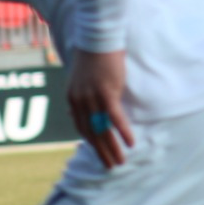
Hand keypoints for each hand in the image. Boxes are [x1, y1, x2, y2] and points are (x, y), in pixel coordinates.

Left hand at [67, 48, 134, 168]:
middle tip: (109, 166)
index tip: (99, 152)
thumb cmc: (94, 55)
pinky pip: (115, 117)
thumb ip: (82, 94)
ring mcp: (92, 98)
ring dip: (111, 148)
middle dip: (100, 152)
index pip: (81, 126)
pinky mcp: (106, 92)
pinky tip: (130, 143)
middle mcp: (80, 101)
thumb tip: (80, 109)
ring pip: (102, 129)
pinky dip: (123, 132)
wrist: (97, 38)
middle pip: (90, 133)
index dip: (90, 141)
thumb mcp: (83, 77)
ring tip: (119, 162)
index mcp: (73, 98)